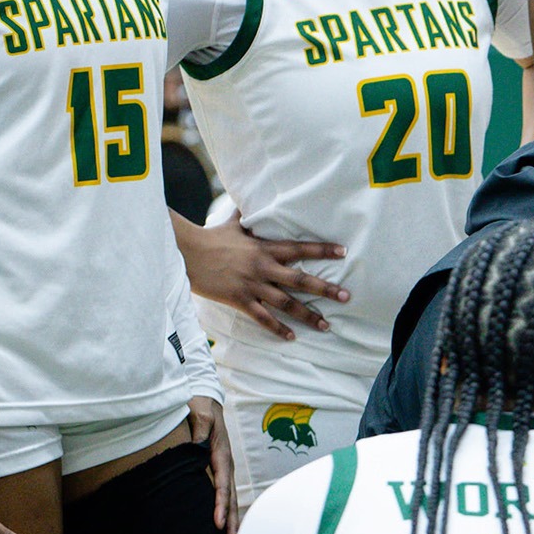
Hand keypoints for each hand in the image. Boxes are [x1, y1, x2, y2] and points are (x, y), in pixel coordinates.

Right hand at [177, 212, 349, 339]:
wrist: (186, 253)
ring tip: (326, 325)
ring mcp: (252, 286)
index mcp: (264, 248)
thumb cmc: (210, 237)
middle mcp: (263, 267)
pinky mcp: (239, 300)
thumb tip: (250, 196)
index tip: (344, 252)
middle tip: (347, 297)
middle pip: (301, 280)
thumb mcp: (233, 223)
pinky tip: (291, 337)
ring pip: (286, 303)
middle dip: (325, 289)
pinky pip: (262, 318)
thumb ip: (247, 215)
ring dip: (308, 315)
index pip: (300, 248)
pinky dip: (277, 328)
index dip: (322, 249)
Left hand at [188, 397, 236, 533]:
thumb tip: (196, 447)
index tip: (219, 524)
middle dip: (234, 522)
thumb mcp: (199, 411)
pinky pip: (225, 494)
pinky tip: (226, 527)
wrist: (207, 398)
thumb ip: (200, 428)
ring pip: (231, 499)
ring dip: (234, 521)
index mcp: (221, 453)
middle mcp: (226, 464)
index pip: (222, 484)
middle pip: (232, 497)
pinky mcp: (219, 471)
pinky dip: (229, 512)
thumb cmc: (201, 405)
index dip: (221, 504)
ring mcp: (224, 469)